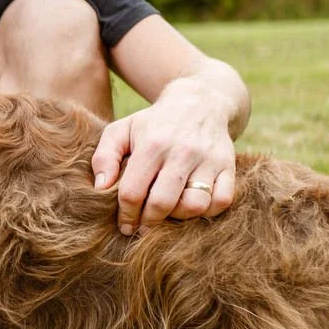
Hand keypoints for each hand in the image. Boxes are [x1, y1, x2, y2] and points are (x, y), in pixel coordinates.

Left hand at [90, 80, 236, 233]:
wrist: (200, 102)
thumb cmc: (154, 123)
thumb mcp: (122, 130)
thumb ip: (104, 157)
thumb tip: (100, 188)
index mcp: (152, 144)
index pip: (133, 192)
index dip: (126, 215)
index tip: (125, 225)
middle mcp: (182, 152)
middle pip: (163, 203)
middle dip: (149, 222)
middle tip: (144, 226)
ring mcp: (208, 159)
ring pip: (195, 204)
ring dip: (180, 216)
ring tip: (169, 212)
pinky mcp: (228, 165)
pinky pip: (222, 200)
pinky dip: (208, 210)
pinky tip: (192, 204)